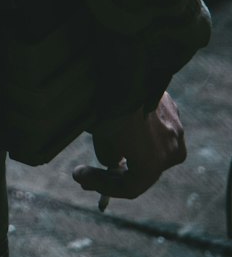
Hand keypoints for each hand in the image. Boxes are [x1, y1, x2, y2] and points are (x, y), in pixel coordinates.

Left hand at [72, 92, 185, 206]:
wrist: (126, 69)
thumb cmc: (110, 107)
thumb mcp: (102, 139)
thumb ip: (110, 156)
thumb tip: (113, 159)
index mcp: (152, 166)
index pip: (128, 188)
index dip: (102, 186)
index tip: (80, 177)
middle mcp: (171, 153)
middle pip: (143, 168)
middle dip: (116, 170)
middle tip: (90, 170)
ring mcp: (176, 129)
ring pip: (152, 146)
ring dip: (131, 147)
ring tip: (105, 139)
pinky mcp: (173, 109)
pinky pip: (157, 125)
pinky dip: (141, 126)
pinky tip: (123, 117)